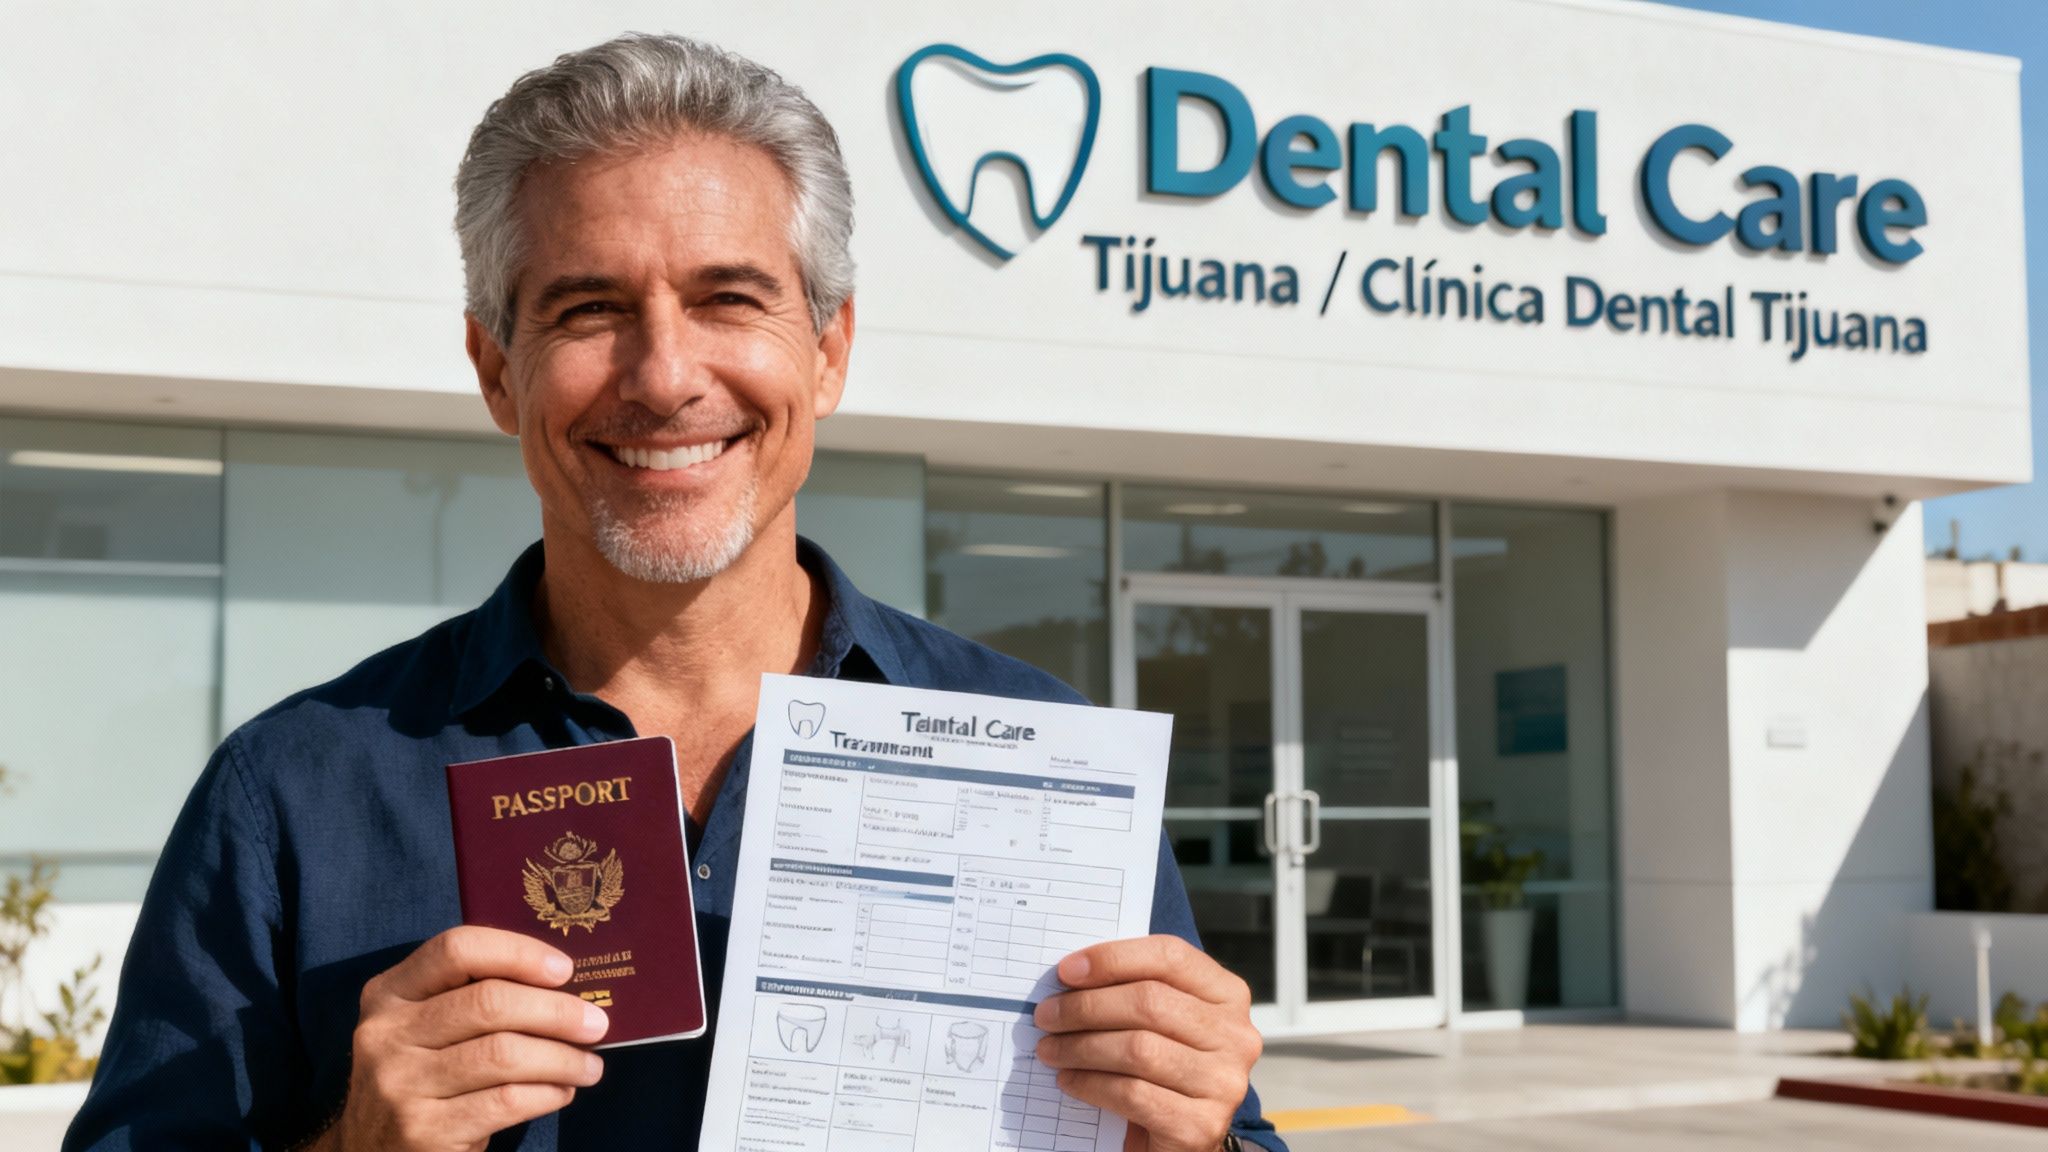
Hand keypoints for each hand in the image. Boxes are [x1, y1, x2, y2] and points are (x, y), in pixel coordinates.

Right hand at [308, 926, 608, 1151]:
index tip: (565, 970)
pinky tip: (563, 1091)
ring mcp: (399, 1085)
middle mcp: (385, 1034)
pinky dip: (546, 1093)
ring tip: (590, 1064)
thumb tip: (565, 985)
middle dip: (556, 1011)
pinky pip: (505, 1101)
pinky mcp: (423, 1131)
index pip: (456, 949)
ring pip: (503, 1053)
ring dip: (562, 1057)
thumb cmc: (422, 1079)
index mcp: (389, 994)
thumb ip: (472, 998)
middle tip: (597, 1023)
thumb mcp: (426, 1030)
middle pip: (489, 1002)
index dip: (518, 953)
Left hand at [1033, 935, 1260, 1151]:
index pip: (1170, 956)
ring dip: (1080, 1047)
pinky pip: (1132, 1094)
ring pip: (1138, 1049)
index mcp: (1228, 995)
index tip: (1066, 970)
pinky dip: (1091, 1084)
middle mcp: (1236, 1036)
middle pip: (1149, 1002)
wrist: (1182, 1139)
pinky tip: (1070, 1080)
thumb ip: (1134, 991)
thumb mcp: (1161, 1022)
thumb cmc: (1164, 1069)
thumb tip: (1072, 975)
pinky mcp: (1201, 1125)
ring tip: (1050, 1049)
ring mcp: (1223, 1083)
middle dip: (1086, 1006)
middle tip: (1047, 1015)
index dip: (1113, 959)